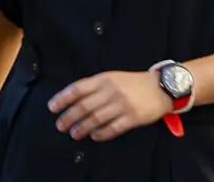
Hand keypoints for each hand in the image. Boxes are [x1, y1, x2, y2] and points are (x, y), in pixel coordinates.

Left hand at [48, 70, 171, 142]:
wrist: (161, 87)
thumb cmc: (133, 82)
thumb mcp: (112, 77)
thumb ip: (95, 86)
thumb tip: (75, 98)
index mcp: (103, 79)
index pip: (78, 89)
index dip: (63, 98)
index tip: (52, 107)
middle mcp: (110, 91)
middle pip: (84, 106)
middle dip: (69, 117)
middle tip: (60, 125)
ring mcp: (122, 105)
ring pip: (96, 118)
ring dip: (83, 127)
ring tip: (75, 133)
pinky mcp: (132, 118)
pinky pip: (113, 128)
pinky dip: (102, 133)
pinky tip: (95, 136)